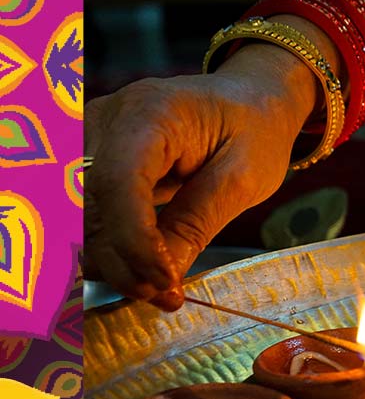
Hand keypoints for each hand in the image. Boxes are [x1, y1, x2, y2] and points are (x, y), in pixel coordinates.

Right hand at [83, 43, 311, 309]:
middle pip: (88, 204)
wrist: (246, 101)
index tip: (163, 283)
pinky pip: (84, 217)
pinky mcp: (87, 162)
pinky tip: (146, 271)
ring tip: (161, 288)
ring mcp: (89, 139)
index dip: (133, 240)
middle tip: (166, 296)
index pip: (118, 180)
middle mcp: (105, 120)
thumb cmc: (252, 131)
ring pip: (78, 218)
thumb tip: (162, 279)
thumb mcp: (244, 178)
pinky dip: (110, 250)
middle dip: (121, 260)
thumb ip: (198, 223)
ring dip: (113, 262)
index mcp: (152, 113)